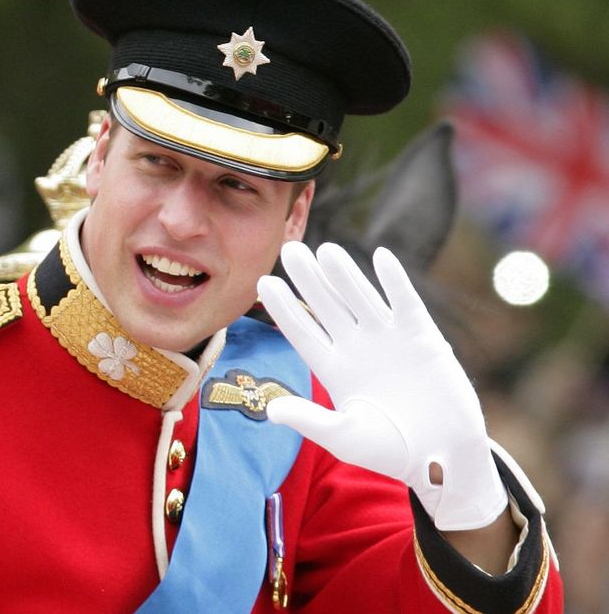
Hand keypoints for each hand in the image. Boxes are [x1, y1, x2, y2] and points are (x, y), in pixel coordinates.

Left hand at [256, 241, 505, 530]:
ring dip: (344, 274)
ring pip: (360, 298)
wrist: (444, 458)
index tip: (263, 283)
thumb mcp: (345, 438)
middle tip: (288, 248)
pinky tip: (381, 257)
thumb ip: (310, 421)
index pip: (302, 331)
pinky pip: (406, 303)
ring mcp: (388, 340)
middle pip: (326, 306)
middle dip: (308, 279)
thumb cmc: (391, 452)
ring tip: (325, 249)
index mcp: (334, 369)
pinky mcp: (423, 338)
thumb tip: (271, 410)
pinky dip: (395, 281)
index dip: (284, 308)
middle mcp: (357, 348)